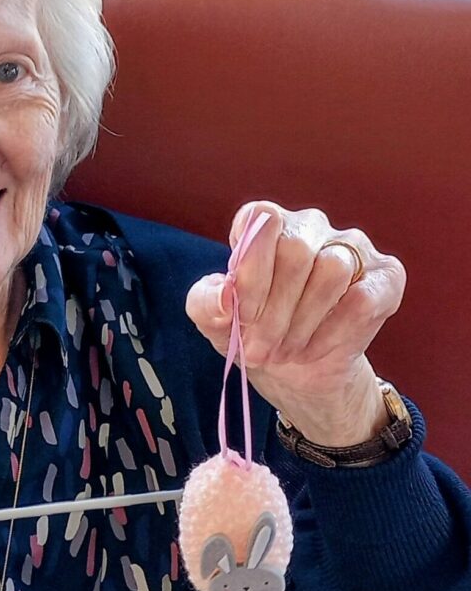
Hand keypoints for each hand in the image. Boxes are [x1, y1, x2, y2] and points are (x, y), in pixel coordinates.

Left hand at [185, 201, 406, 446]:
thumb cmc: (252, 333)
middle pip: (295, 250)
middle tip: (259, 350)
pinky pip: (362, 298)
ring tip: (284, 351)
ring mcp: (352, 246)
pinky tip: (312, 350)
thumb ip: (205, 302)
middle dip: (273, 311)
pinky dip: (332, 332)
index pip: (260, 219)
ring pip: (332, 271)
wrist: (296, 372)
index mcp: (265, 224)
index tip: (241, 316)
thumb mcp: (214, 322)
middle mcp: (310, 225)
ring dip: (301, 323)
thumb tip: (225, 295)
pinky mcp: (385, 276)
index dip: (251, 270)